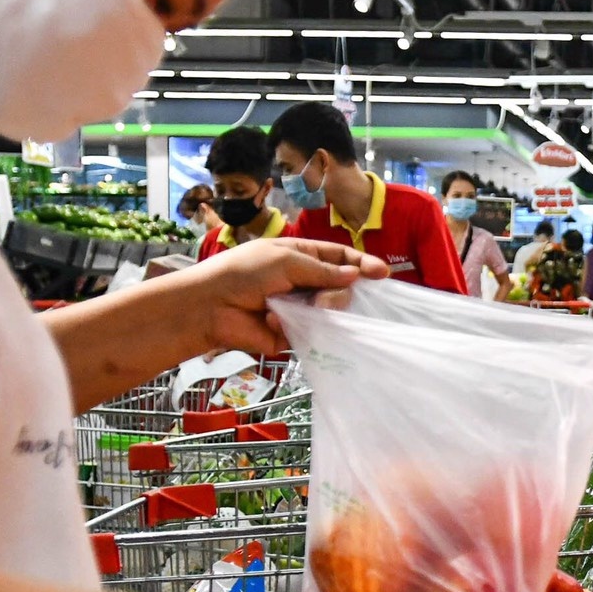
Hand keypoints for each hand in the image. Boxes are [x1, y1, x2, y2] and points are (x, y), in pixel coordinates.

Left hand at [181, 238, 386, 355]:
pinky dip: (298, 327)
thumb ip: (323, 270)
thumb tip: (355, 276)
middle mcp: (303, 283)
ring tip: (301, 310)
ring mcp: (299, 309)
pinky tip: (277, 321)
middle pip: (341, 287)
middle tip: (328, 298)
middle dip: (339, 292)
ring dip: (319, 309)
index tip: (382, 274)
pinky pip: (311, 333)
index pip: (340, 258)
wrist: (210, 306)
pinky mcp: (290, 335)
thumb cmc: (243, 273)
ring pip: (330, 312)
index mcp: (302, 257)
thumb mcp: (286, 260)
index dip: (361, 264)